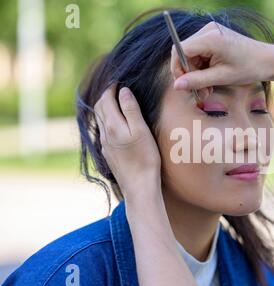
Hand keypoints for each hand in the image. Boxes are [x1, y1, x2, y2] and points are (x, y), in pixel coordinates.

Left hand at [94, 84, 160, 198]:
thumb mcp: (141, 131)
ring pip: (99, 121)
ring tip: (114, 103)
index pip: (105, 100)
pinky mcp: (108, 155)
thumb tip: (123, 91)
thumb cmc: (145, 158)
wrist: (139, 186)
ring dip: (104, 108)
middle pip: (98, 109)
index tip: (118, 81)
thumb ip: (131, 110)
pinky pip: (102, 132)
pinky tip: (115, 124)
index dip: (111, 88)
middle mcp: (105, 134)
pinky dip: (106, 121)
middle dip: (105, 96)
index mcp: (112, 126)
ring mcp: (105, 146)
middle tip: (116, 89)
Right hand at [170, 22, 270, 91]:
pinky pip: (198, 53)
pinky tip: (210, 80)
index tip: (185, 85)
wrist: (267, 60)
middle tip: (199, 93)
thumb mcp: (221, 78)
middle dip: (188, 74)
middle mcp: (208, 30)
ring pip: (190, 55)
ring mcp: (210, 32)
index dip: (178, 69)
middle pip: (183, 52)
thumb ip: (197, 81)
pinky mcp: (213, 36)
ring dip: (195, 74)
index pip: (179, 50)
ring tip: (207, 90)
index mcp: (210, 38)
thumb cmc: (248, 68)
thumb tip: (176, 86)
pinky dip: (201, 68)